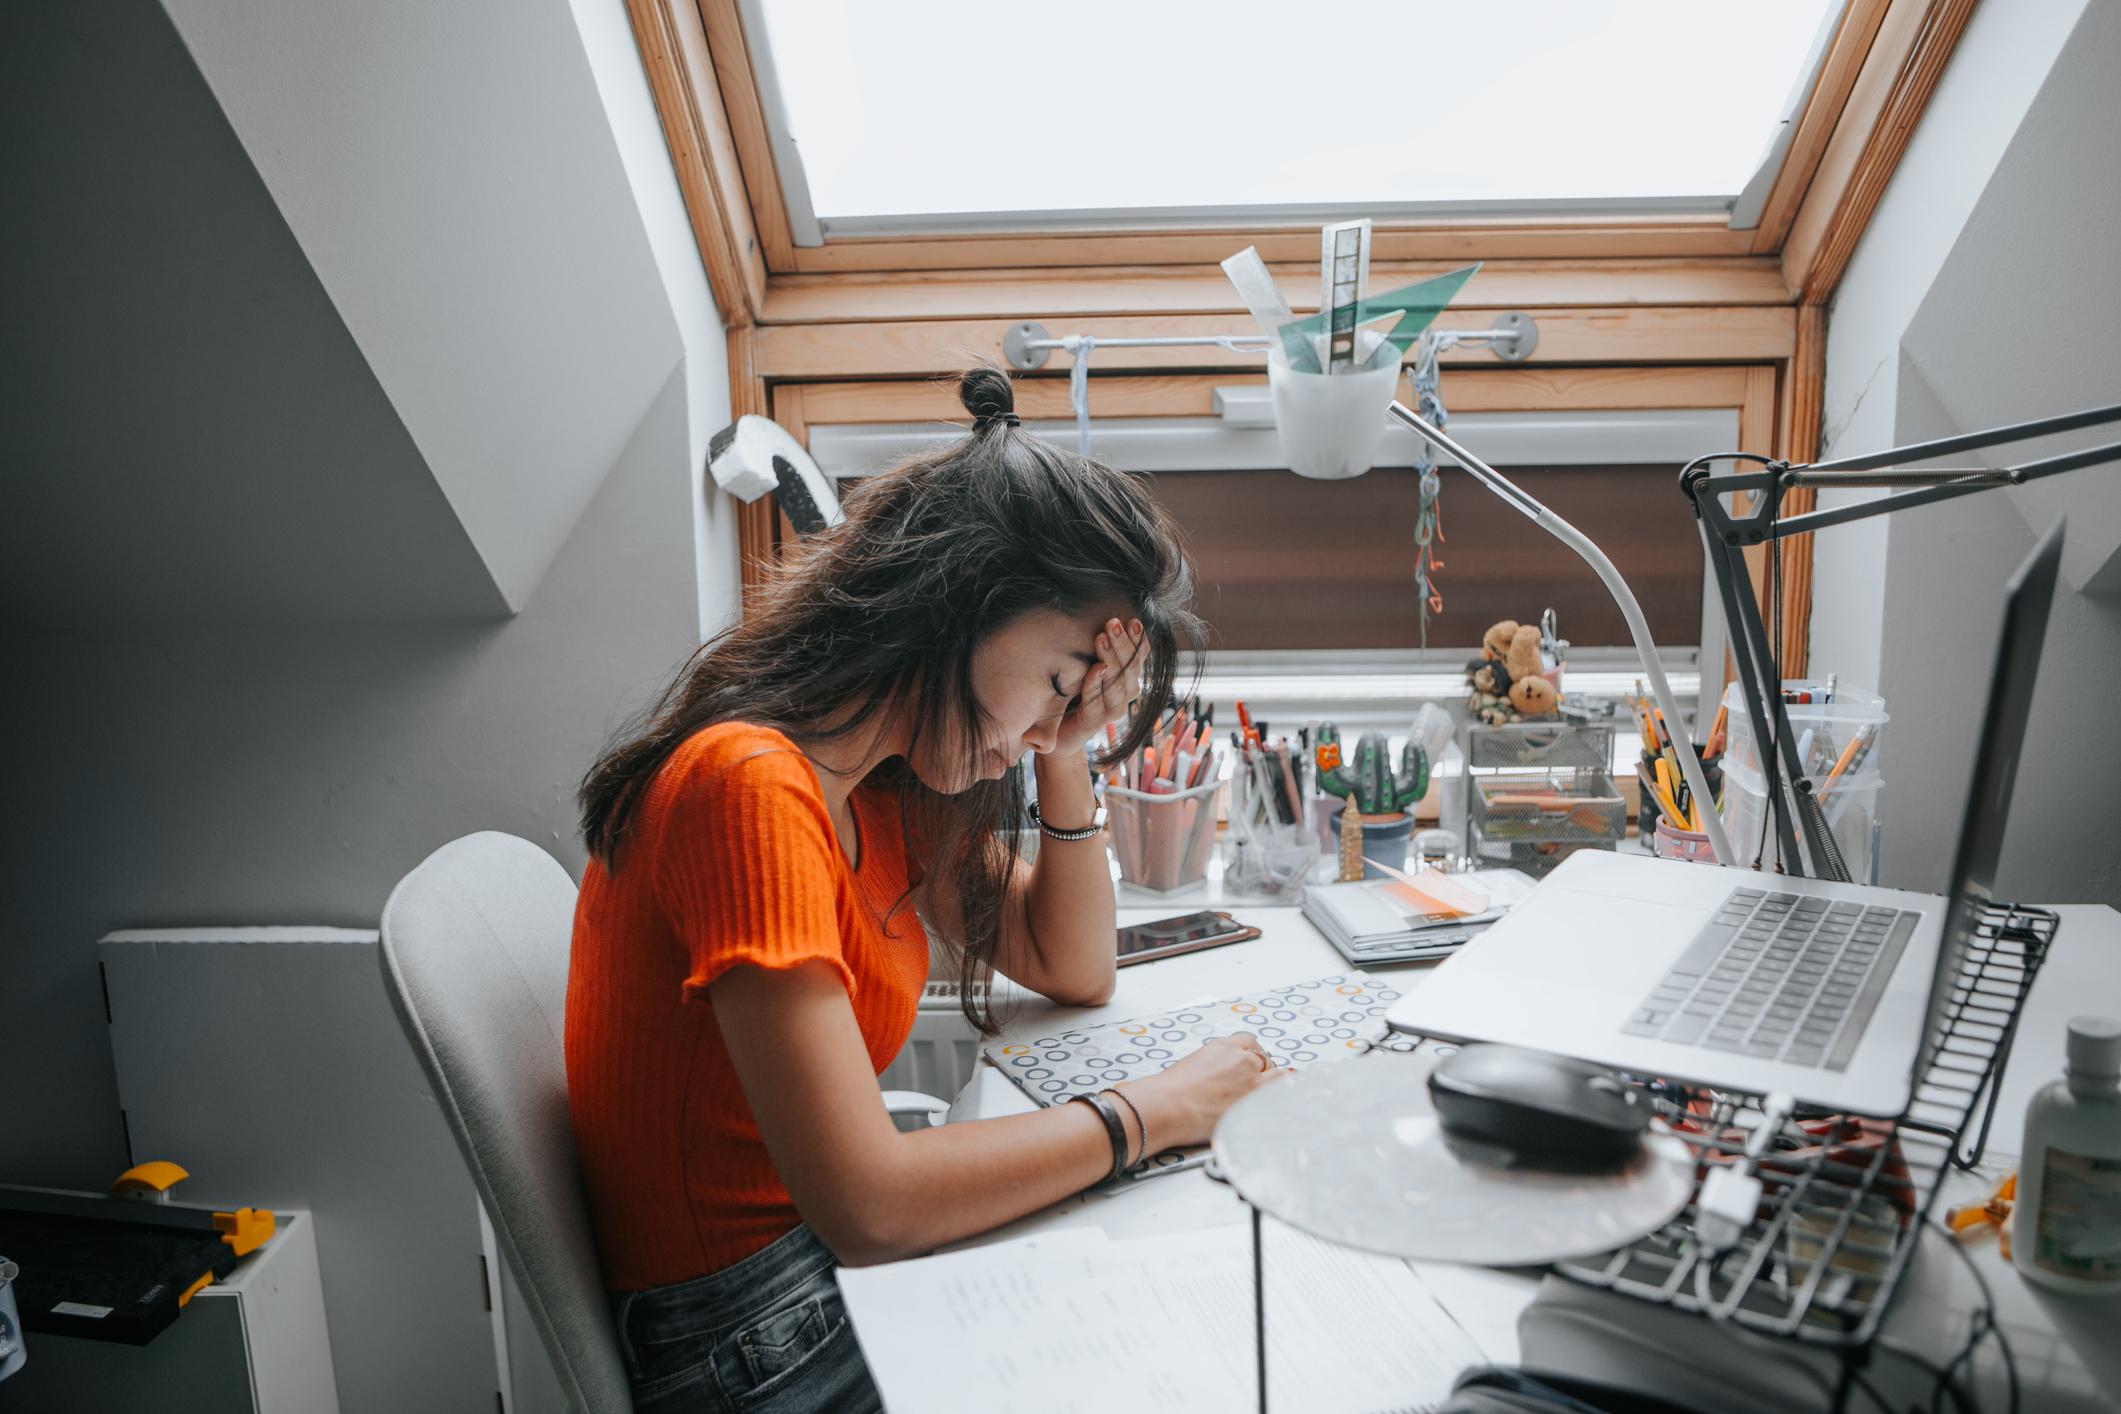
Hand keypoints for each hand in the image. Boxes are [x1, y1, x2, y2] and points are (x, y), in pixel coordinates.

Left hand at [1047, 617, 1144, 760]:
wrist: (1059, 730)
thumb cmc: (1074, 690)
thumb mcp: (1086, 663)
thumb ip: (1099, 647)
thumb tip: (1106, 618)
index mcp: (1126, 676)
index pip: (1140, 655)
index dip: (1138, 639)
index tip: (1132, 620)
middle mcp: (1126, 692)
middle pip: (1131, 667)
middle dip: (1122, 644)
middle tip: (1112, 623)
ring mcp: (1113, 709)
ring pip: (1119, 683)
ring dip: (1112, 659)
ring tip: (1102, 638)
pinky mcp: (1095, 721)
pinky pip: (1098, 701)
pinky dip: (1097, 684)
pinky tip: (1097, 668)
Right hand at [1120, 1033, 1281, 1150]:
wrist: (1168, 1107)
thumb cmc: (1172, 1090)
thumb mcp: (1195, 1063)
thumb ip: (1216, 1064)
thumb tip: (1223, 1076)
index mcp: (1225, 1047)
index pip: (1250, 1042)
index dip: (1252, 1054)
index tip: (1251, 1064)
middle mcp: (1243, 1060)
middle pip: (1266, 1060)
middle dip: (1263, 1071)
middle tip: (1256, 1083)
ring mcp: (1252, 1082)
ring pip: (1278, 1078)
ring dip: (1273, 1085)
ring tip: (1265, 1096)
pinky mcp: (1255, 1104)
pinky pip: (1277, 1098)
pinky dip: (1276, 1102)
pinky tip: (1272, 1108)